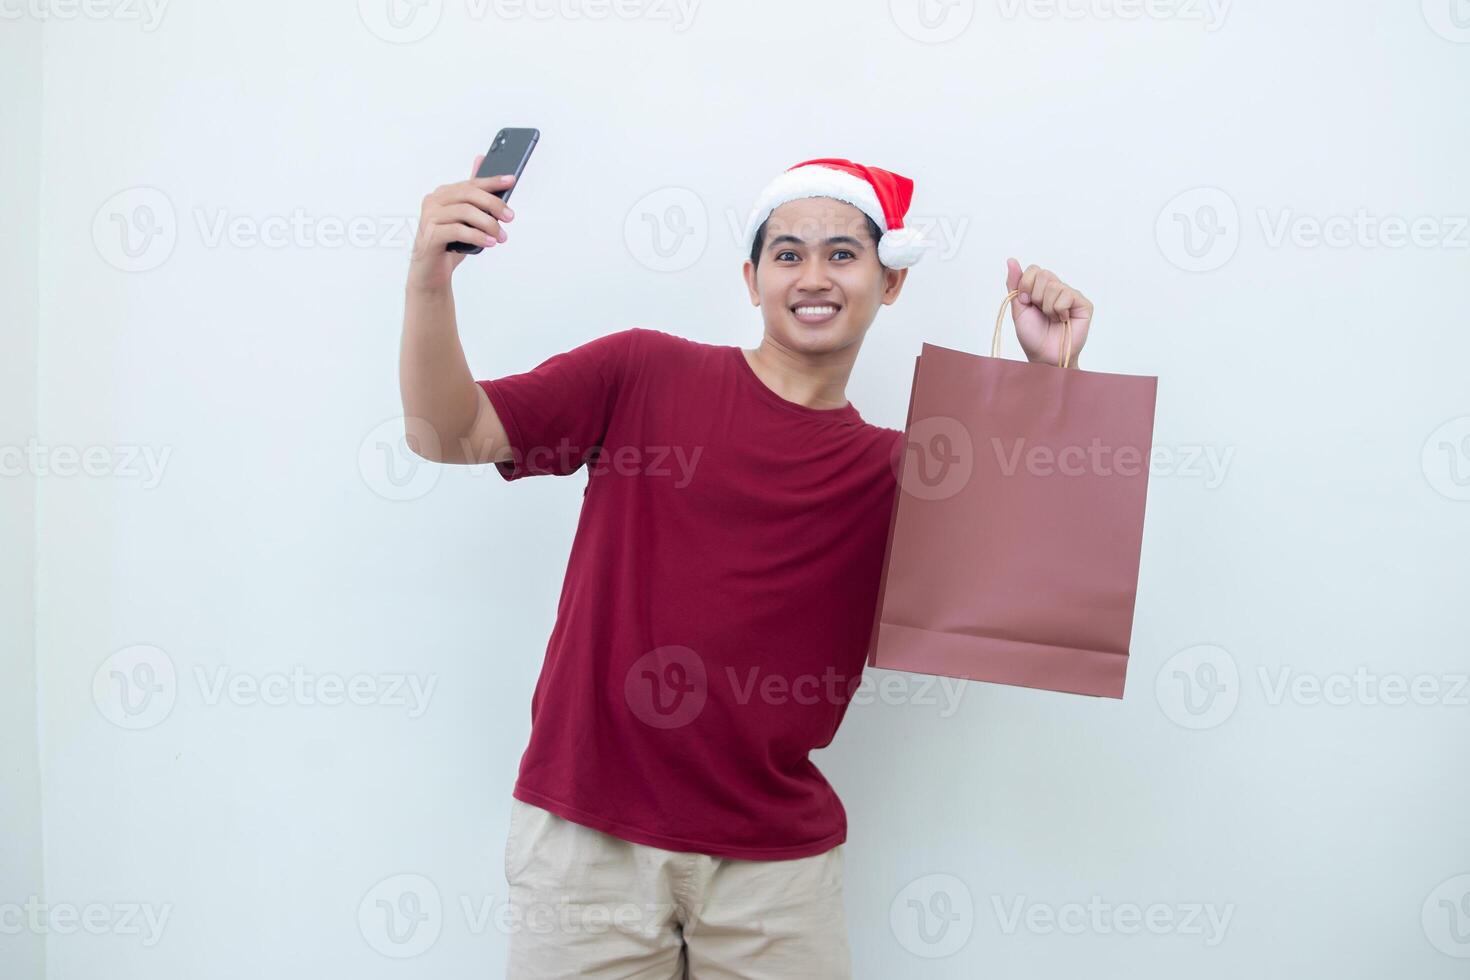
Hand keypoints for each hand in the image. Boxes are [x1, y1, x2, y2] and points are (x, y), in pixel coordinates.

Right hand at [406, 154, 516, 292]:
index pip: (471, 183)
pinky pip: (457, 230)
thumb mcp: (466, 220)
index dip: (492, 181)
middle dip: (493, 204)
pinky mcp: (430, 235)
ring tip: (501, 237)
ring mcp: (430, 218)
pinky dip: (477, 236)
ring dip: (488, 224)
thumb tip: (480, 162)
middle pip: (468, 194)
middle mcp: (433, 201)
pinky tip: (489, 242)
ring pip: (464, 211)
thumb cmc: (450, 244)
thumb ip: (474, 196)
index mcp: (443, 194)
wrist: (432, 272)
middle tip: (510, 217)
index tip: (511, 181)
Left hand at [1005, 258, 1092, 367]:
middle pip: (1044, 274)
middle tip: (1040, 312)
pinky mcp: (1083, 304)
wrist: (1043, 354)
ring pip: (1054, 286)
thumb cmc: (1032, 334)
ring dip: (1047, 307)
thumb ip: (1015, 283)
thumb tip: (1011, 260)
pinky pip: (1067, 295)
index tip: (1026, 302)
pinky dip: (1059, 310)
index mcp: (1041, 287)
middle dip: (1036, 296)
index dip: (1026, 285)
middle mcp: (1057, 288)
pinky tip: (1063, 319)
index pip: (1034, 269)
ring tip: (1052, 318)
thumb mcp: (1018, 307)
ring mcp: (1071, 295)